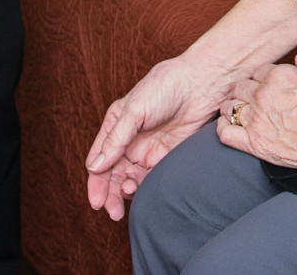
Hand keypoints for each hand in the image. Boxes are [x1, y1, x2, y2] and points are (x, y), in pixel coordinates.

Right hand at [85, 55, 235, 220]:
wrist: (201, 84)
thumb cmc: (165, 86)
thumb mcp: (134, 110)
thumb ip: (116, 139)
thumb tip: (95, 167)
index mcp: (116, 126)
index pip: (100, 160)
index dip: (96, 182)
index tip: (96, 202)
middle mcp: (129, 141)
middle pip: (113, 175)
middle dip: (110, 194)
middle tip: (112, 211)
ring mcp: (148, 150)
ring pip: (131, 179)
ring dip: (127, 192)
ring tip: (129, 192)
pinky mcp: (168, 157)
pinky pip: (153, 178)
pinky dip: (146, 187)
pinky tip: (143, 188)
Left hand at [217, 54, 296, 169]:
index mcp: (278, 75)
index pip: (257, 74)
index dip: (260, 81)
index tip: (264, 89)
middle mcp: (263, 94)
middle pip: (240, 89)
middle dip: (245, 94)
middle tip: (252, 103)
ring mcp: (257, 118)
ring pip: (230, 108)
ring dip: (232, 110)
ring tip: (237, 115)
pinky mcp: (256, 142)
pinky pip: (226, 133)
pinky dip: (224, 130)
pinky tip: (229, 129)